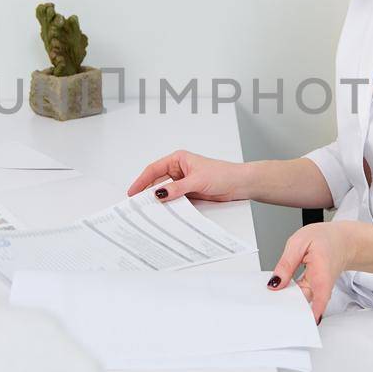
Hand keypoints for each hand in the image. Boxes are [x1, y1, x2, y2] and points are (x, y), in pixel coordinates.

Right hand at [126, 149, 248, 202]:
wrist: (240, 184)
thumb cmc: (223, 174)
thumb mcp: (197, 181)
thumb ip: (177, 188)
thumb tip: (159, 194)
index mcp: (178, 159)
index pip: (154, 169)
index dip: (141, 180)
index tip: (132, 192)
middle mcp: (179, 169)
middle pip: (157, 181)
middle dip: (147, 192)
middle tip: (137, 204)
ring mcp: (184, 182)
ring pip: (165, 192)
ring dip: (159, 200)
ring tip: (148, 210)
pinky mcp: (189, 193)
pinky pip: (174, 199)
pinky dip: (169, 205)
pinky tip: (164, 212)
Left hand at [266, 221, 361, 321]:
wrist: (342, 241)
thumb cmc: (325, 239)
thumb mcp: (299, 243)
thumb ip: (286, 263)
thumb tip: (274, 283)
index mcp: (321, 273)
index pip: (318, 299)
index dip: (309, 313)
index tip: (296, 321)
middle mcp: (322, 286)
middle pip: (305, 304)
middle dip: (288, 308)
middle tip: (270, 306)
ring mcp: (319, 291)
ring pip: (302, 303)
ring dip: (288, 302)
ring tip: (273, 297)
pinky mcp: (315, 291)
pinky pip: (302, 298)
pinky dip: (291, 296)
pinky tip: (281, 290)